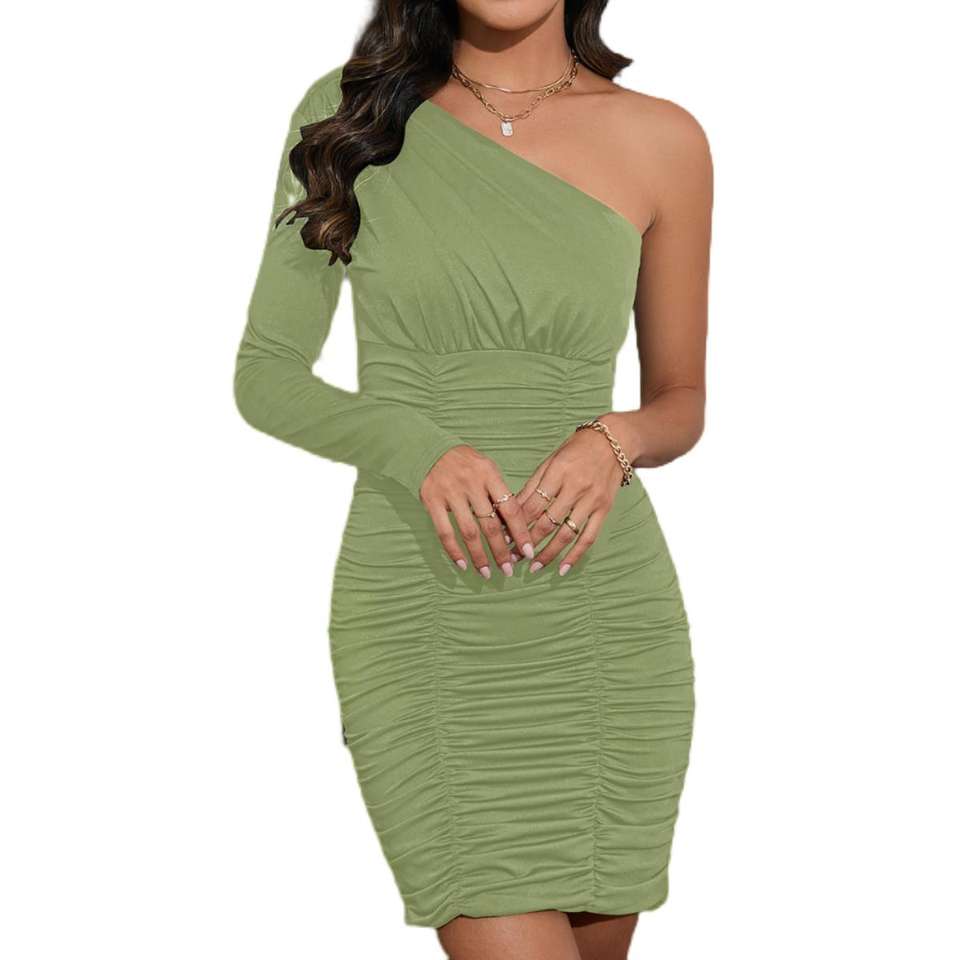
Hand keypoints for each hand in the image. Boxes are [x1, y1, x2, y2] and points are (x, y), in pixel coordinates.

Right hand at [420, 444, 535, 577]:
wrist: (430, 448)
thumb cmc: (466, 464)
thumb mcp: (487, 470)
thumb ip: (499, 495)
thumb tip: (514, 530)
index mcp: (489, 474)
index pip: (511, 508)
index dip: (521, 532)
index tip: (529, 551)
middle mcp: (471, 483)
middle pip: (491, 525)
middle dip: (501, 551)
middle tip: (509, 570)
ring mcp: (450, 493)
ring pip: (469, 532)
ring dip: (479, 556)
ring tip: (487, 573)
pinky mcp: (432, 501)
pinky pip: (444, 532)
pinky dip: (453, 551)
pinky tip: (462, 565)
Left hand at [515, 417, 626, 574]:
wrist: (614, 442)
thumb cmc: (576, 450)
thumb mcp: (550, 461)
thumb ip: (533, 486)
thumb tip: (511, 510)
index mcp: (558, 472)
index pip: (532, 505)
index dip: (516, 524)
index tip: (503, 539)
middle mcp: (575, 487)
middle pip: (547, 522)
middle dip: (527, 542)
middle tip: (512, 557)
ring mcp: (592, 500)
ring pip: (566, 533)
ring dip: (547, 553)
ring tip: (533, 567)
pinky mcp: (604, 509)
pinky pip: (588, 537)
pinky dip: (575, 555)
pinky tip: (562, 568)